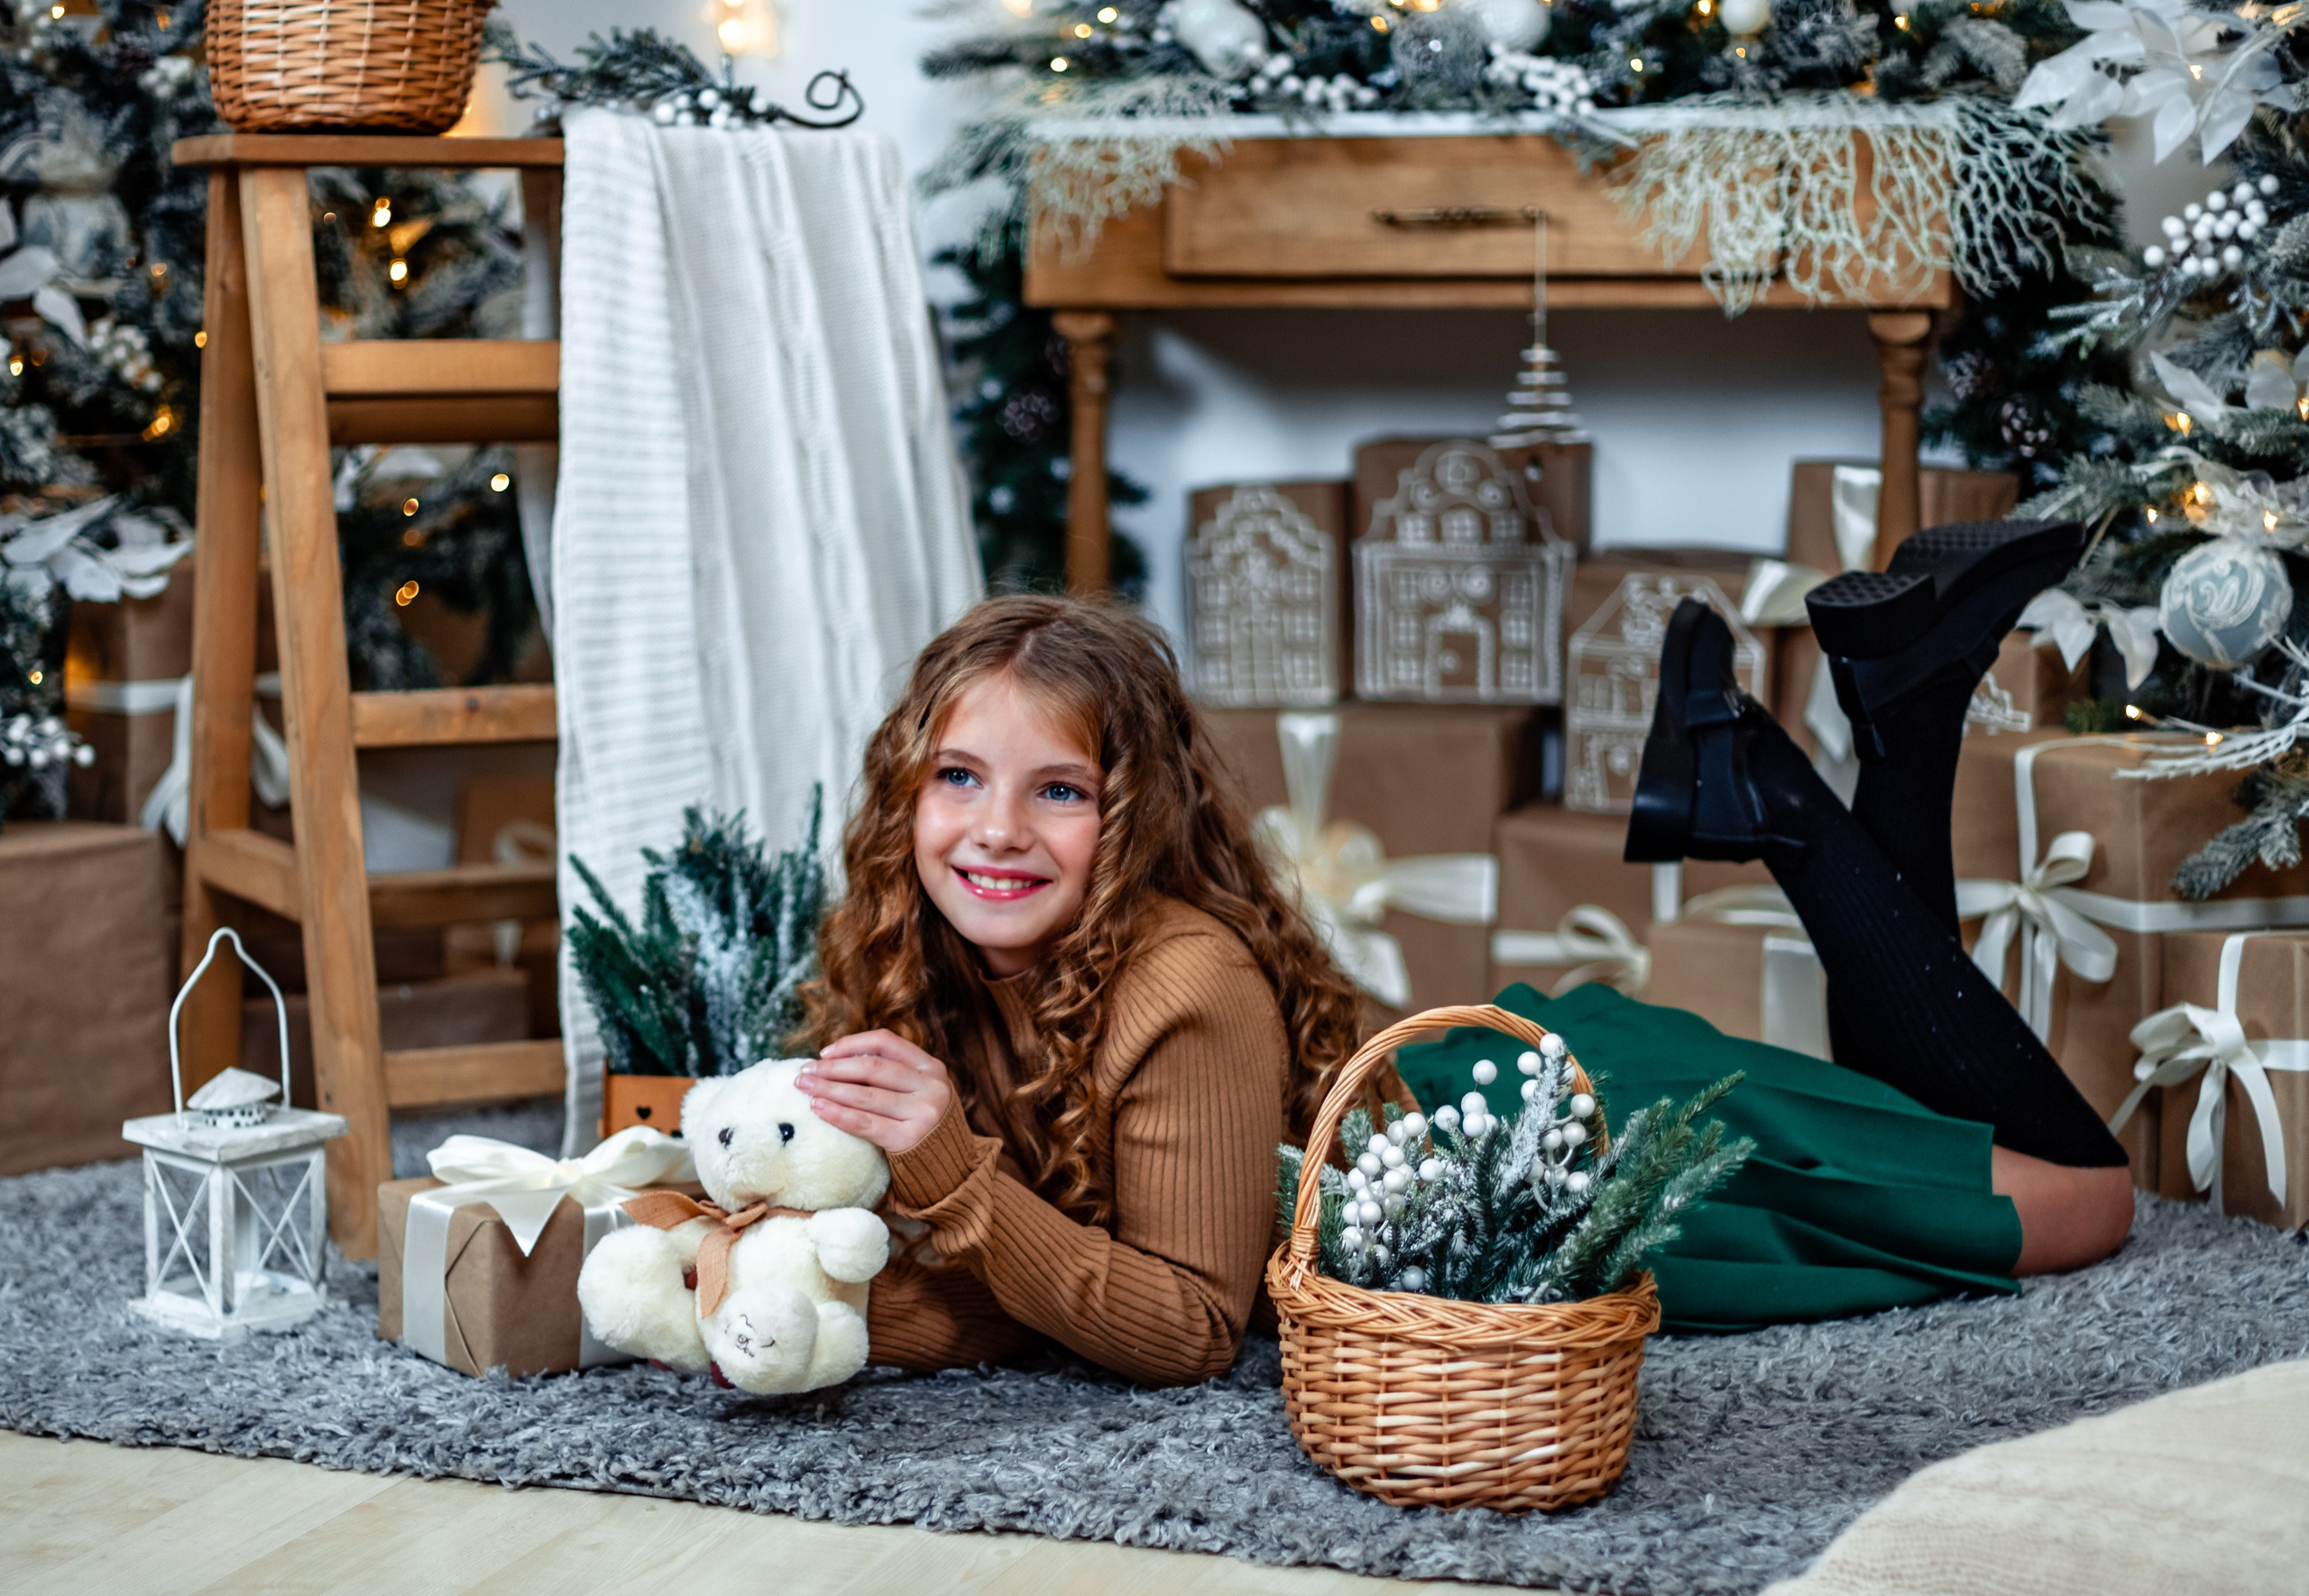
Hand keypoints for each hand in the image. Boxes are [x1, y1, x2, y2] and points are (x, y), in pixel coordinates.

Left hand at [798, 1030, 955, 1155]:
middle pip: (872, 1069)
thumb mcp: (918, 1089)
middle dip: (832, 1068)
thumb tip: (835, 1059)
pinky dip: (838, 1114)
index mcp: (931, 1066)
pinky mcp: (909, 1139)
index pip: (886, 1042)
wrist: (948, 1165)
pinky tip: (818, 1108)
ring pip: (865, 1095)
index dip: (852, 1044)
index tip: (824, 1053)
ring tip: (804, 1088)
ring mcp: (923, 1113)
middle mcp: (931, 1086)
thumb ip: (890, 1073)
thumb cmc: (920, 1121)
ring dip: (829, 1089)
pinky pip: (865, 1123)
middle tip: (804, 1072)